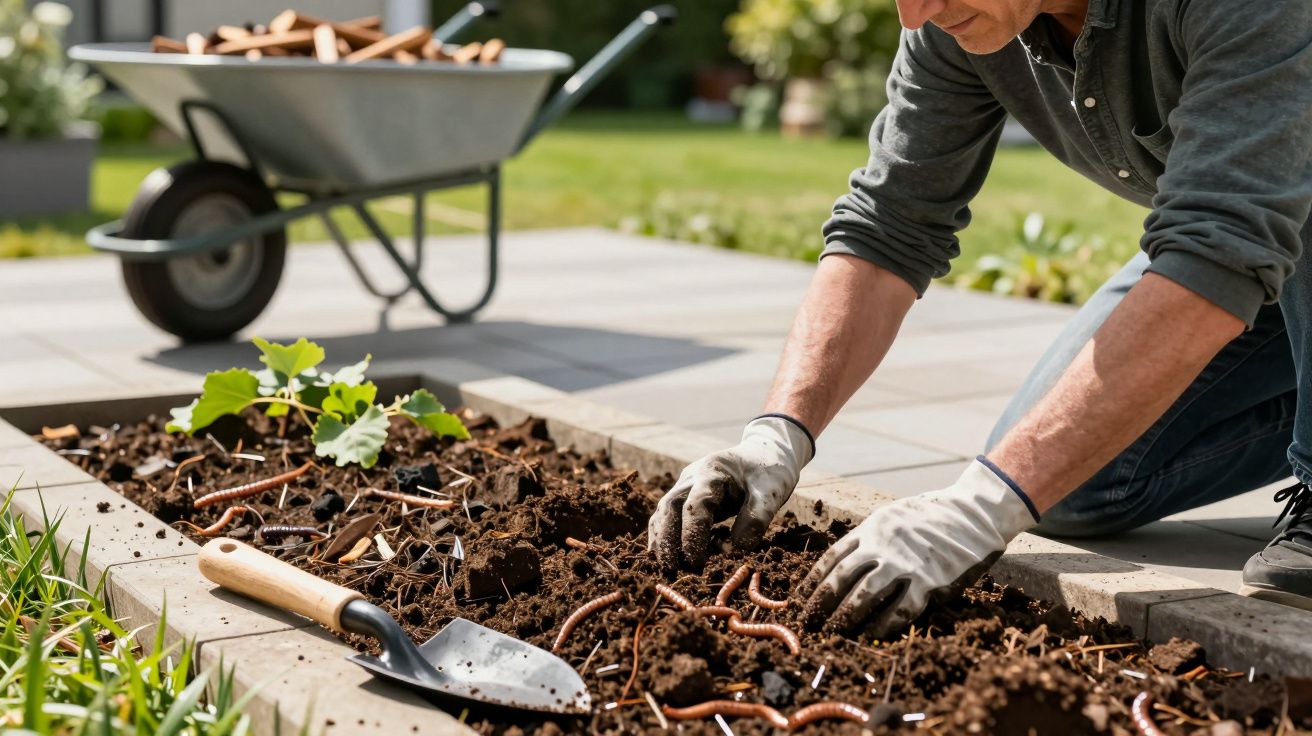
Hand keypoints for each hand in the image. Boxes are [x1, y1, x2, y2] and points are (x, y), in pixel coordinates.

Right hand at [648, 415, 814, 567]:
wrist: (764, 454)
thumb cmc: (769, 473)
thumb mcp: (771, 494)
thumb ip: (755, 520)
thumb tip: (732, 551)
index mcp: (713, 472)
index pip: (696, 505)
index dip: (693, 534)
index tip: (696, 562)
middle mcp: (692, 477)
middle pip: (669, 507)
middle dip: (667, 540)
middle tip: (671, 571)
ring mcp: (686, 485)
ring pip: (664, 512)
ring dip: (662, 540)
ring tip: (666, 569)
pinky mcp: (687, 497)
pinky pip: (669, 517)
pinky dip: (665, 536)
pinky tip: (667, 558)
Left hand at [799, 458, 1037, 635]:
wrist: (973, 513)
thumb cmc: (931, 515)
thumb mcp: (892, 516)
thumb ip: (869, 537)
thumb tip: (844, 561)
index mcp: (871, 529)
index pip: (832, 558)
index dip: (813, 581)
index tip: (799, 599)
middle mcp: (883, 546)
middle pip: (842, 578)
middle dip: (822, 603)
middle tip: (810, 622)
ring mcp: (905, 564)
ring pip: (865, 595)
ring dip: (846, 616)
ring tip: (833, 632)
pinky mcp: (929, 582)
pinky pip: (900, 609)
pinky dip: (883, 626)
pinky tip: (870, 637)